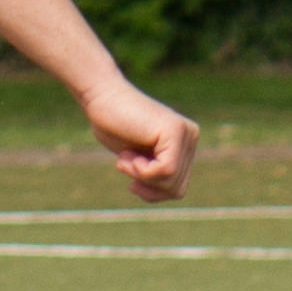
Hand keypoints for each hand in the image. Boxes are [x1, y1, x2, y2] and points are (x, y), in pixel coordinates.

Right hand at [80, 76, 196, 202]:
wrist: (101, 97)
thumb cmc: (113, 126)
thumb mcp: (139, 159)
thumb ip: (159, 173)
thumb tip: (175, 193)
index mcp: (185, 146)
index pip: (177, 189)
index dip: (152, 191)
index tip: (132, 175)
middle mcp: (190, 138)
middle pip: (177, 190)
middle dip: (148, 187)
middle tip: (126, 164)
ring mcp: (185, 133)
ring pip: (171, 182)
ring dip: (141, 176)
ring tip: (126, 156)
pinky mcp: (174, 131)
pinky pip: (165, 170)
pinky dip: (141, 170)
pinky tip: (127, 153)